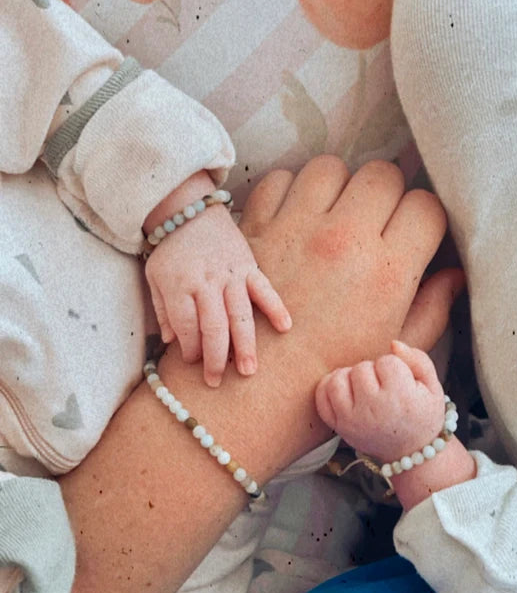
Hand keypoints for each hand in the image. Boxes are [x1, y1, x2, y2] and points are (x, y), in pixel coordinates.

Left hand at [59, 156, 465, 592]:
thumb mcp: (389, 353)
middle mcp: (344, 240)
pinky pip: (281, 180)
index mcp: (387, 273)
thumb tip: (454, 274)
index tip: (414, 235)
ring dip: (340, 186)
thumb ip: (431, 309)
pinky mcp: (256, 227)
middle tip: (376, 222)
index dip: (425, 219)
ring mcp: (296, 228)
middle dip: (387, 194)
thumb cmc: (325, 383)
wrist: (248, 395)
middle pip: (383, 174)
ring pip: (331, 167)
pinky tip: (295, 219)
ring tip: (334, 215)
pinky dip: (292, 192)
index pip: (426, 207)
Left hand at [144, 172, 290, 386]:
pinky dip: (276, 307)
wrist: (190, 210)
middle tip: (217, 381)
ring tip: (249, 370)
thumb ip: (164, 311)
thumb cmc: (170, 249)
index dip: (189, 349)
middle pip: (213, 327)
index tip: (193, 362)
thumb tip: (173, 342)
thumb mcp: (154, 278)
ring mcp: (230, 274)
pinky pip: (265, 289)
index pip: (185, 326)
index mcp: (179, 285)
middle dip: (215, 358)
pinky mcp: (249, 266)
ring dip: (246, 344)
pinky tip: (285, 327)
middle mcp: (206, 282)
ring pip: (240, 314)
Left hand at [315, 341, 444, 461]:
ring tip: (363, 385)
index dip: (395, 366)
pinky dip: (330, 387)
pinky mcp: (338, 426)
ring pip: (338, 379)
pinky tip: (346, 389)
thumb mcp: (432, 387)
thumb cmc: (422, 414)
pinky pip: (322, 396)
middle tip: (383, 385)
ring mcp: (352, 420)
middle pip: (362, 367)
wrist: (410, 453)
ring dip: (350, 377)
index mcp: (401, 399)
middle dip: (373, 371)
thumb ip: (417, 359)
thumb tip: (392, 343)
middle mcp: (373, 410)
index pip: (387, 361)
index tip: (401, 380)